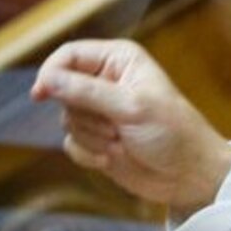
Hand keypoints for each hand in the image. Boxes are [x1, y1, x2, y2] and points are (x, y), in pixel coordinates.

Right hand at [31, 39, 230, 217]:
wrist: (189, 174)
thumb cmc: (173, 133)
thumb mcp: (132, 107)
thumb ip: (87, 92)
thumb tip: (47, 80)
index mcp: (120, 60)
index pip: (69, 55)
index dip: (51, 72)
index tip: (41, 94)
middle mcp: (107, 82)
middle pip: (62, 90)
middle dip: (85, 113)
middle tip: (116, 126)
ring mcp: (101, 112)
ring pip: (66, 119)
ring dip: (92, 136)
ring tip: (123, 140)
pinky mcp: (97, 139)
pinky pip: (71, 143)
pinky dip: (89, 153)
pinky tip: (114, 157)